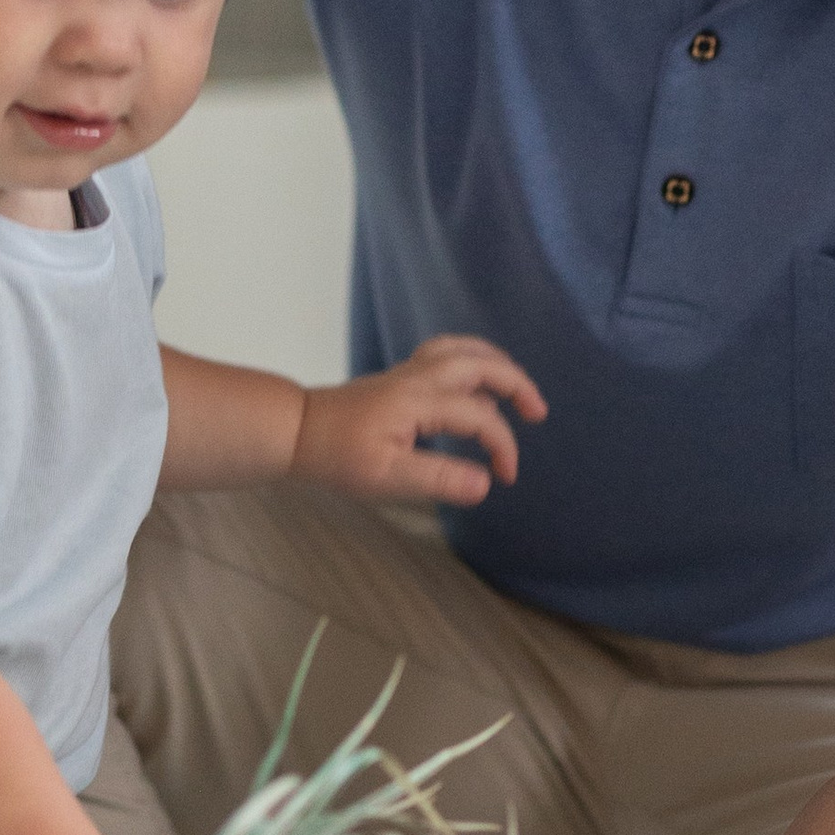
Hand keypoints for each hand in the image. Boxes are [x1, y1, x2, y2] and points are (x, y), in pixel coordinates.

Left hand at [291, 336, 547, 507]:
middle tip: (538, 412)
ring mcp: (409, 372)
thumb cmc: (337, 455)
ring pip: (464, 350)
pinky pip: (447, 353)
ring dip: (496, 364)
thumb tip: (485, 484)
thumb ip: (439, 480)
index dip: (502, 445)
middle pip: (482, 363)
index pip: (480, 416)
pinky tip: (475, 382)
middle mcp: (419, 377)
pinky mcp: (401, 376)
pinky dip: (472, 360)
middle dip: (516, 383)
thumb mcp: (387, 478)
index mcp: (420, 400)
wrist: (297, 430)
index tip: (505, 476)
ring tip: (516, 387)